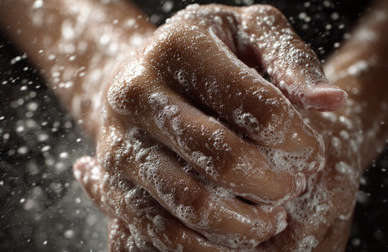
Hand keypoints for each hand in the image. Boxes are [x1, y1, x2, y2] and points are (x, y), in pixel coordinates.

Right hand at [75, 4, 346, 249]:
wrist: (139, 75)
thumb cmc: (205, 54)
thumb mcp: (251, 32)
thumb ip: (291, 60)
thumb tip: (329, 103)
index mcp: (178, 49)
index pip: (259, 107)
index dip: (297, 139)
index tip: (307, 150)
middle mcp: (137, 93)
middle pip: (224, 158)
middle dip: (274, 185)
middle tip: (292, 187)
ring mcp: (119, 141)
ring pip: (191, 202)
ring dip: (244, 223)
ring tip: (269, 217)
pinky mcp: (113, 180)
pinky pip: (159, 228)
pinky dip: (204, 245)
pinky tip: (233, 234)